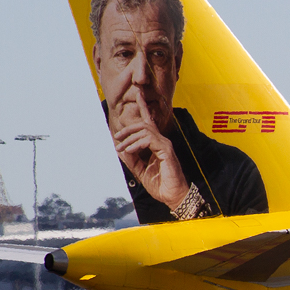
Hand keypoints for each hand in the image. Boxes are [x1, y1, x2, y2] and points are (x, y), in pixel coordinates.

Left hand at [113, 96, 190, 210]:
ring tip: (121, 149)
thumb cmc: (160, 184)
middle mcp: (162, 142)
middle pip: (144, 124)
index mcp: (156, 145)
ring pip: (145, 131)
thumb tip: (120, 148)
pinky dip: (137, 144)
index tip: (139, 93)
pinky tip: (130, 151)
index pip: (149, 122)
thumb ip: (131, 159)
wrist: (172, 196)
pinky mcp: (167, 151)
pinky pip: (150, 140)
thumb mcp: (140, 171)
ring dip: (130, 138)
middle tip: (116, 138)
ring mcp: (166, 145)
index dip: (144, 107)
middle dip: (128, 129)